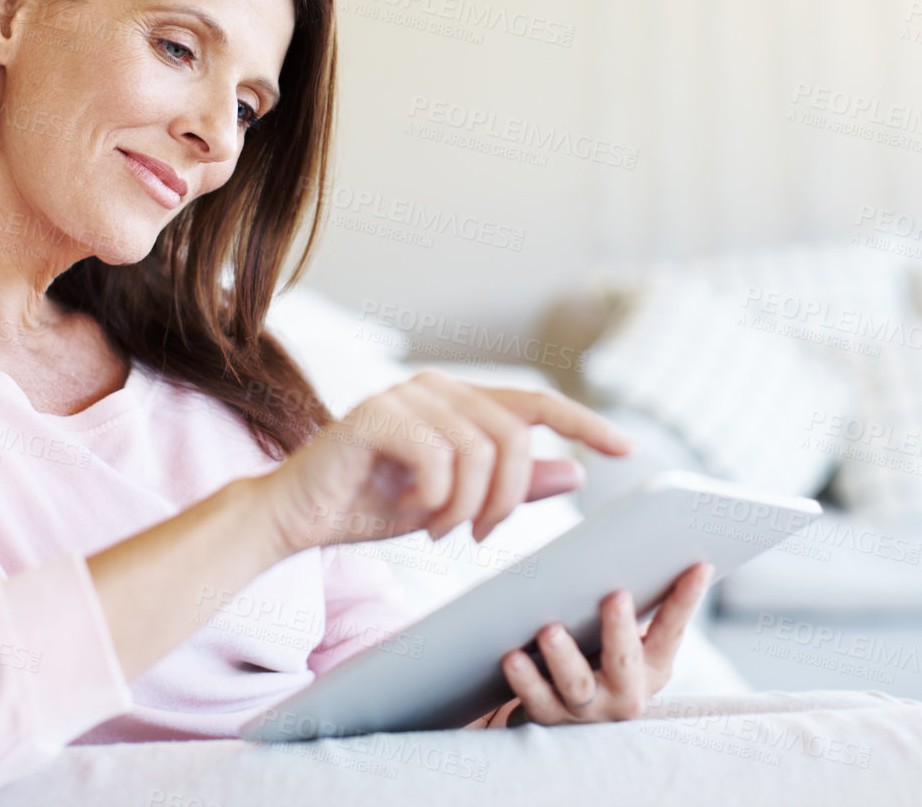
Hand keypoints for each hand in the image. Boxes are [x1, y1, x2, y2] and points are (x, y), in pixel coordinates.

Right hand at [261, 370, 633, 554]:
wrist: (296, 516)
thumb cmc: (371, 504)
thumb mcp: (455, 504)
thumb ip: (511, 486)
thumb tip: (575, 470)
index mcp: (458, 401)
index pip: (536, 403)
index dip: (584, 423)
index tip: (625, 450)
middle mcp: (436, 387)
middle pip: (514, 436)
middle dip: (508, 498)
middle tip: (477, 535)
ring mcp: (404, 395)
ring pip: (479, 451)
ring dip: (466, 506)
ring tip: (438, 527)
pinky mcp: (374, 414)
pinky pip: (438, 459)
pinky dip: (434, 499)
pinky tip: (412, 511)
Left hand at [480, 562, 715, 727]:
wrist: (570, 713)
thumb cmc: (602, 654)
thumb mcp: (626, 635)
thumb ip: (631, 601)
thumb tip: (636, 537)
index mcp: (653, 665)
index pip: (673, 629)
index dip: (687, 599)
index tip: (700, 565)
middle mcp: (626, 692)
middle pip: (624, 660)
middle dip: (620, 629)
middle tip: (616, 595)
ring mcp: (589, 709)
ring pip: (577, 684)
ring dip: (564, 657)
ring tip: (550, 630)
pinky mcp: (552, 718)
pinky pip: (537, 700)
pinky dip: (525, 680)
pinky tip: (512, 656)